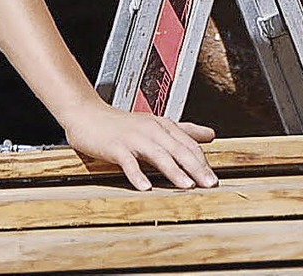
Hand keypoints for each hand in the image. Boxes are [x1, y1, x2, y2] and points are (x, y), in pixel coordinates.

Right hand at [63, 100, 217, 190]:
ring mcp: (134, 138)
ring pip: (158, 154)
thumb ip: (184, 130)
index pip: (188, 143)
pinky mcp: (116, 146)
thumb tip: (211, 134)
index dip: (202, 161)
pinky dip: (137, 174)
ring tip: (187, 186)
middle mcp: (151, 129)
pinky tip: (145, 187)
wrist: (88, 115)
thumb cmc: (122, 124)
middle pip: (178, 149)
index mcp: (163, 125)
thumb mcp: (156, 124)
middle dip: (196, 167)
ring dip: (173, 171)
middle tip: (210, 184)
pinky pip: (128, 162)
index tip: (214, 178)